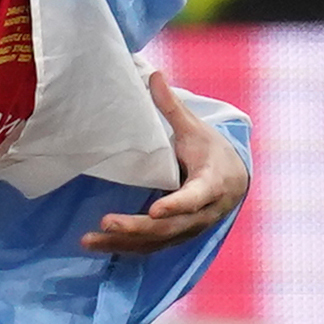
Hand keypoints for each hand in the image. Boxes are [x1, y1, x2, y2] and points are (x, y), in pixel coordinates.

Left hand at [84, 70, 249, 252]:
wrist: (234, 181)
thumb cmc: (211, 152)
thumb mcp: (195, 129)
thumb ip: (173, 108)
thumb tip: (155, 75)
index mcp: (210, 184)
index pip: (194, 199)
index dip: (175, 206)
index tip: (154, 211)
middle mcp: (201, 214)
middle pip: (169, 227)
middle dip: (137, 227)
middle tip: (106, 222)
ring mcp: (188, 230)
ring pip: (156, 242)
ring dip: (123, 243)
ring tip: (89, 240)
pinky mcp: (175, 238)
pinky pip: (150, 248)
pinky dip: (123, 248)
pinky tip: (95, 245)